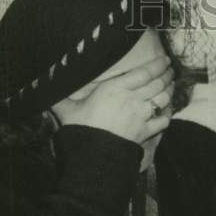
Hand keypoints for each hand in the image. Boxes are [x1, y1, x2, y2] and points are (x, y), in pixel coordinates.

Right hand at [53, 54, 174, 145]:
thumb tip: (44, 84)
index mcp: (116, 88)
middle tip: (170, 71)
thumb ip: (61, 95)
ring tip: (171, 85)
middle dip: (167, 75)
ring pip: (163, 99)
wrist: (93, 156)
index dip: (157, 64)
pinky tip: (167, 111)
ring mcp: (141, 116)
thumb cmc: (80, 129)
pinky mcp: (145, 133)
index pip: (144, 72)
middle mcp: (133, 99)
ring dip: (169, 91)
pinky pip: (163, 121)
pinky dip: (167, 115)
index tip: (164, 59)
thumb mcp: (67, 109)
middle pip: (157, 83)